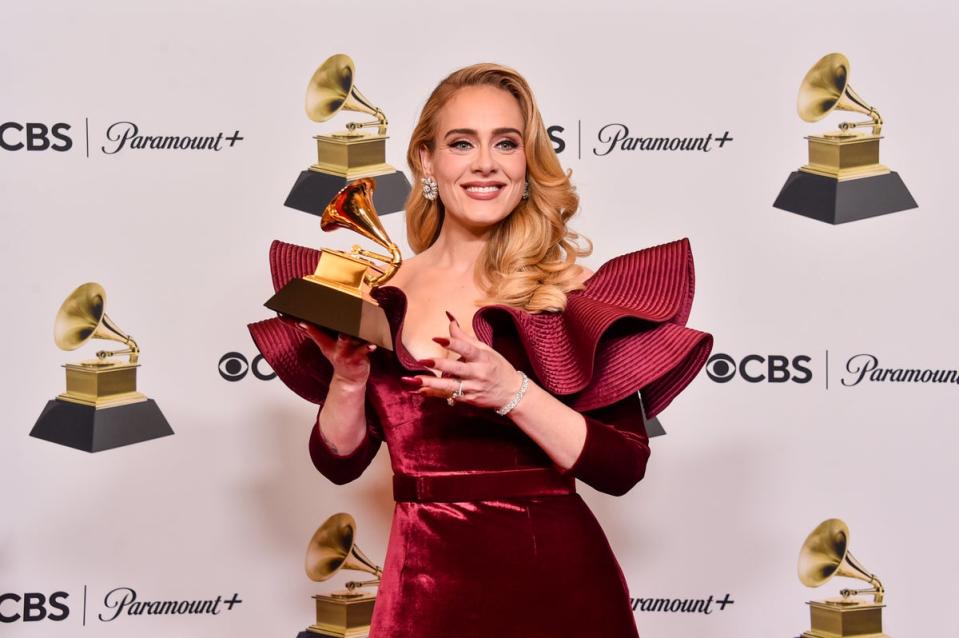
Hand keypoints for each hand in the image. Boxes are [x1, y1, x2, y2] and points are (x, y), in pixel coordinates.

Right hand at [288, 318, 375, 386]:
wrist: (350, 379)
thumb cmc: (340, 357)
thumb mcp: (326, 346)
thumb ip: (318, 333)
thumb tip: (302, 321)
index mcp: (325, 344)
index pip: (313, 334)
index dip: (307, 328)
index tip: (300, 322)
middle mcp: (333, 348)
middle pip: (324, 337)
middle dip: (321, 331)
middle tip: (324, 321)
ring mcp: (344, 353)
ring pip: (344, 342)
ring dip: (344, 338)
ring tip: (344, 334)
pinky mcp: (357, 358)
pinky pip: (362, 351)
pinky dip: (367, 347)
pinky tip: (372, 345)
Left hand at [401, 310, 522, 409]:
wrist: (512, 393)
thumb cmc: (497, 367)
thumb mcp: (485, 350)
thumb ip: (464, 337)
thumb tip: (449, 319)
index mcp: (483, 357)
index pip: (467, 349)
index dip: (452, 343)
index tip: (437, 339)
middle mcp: (478, 373)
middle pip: (456, 369)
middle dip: (439, 365)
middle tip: (422, 361)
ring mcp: (473, 388)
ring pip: (449, 386)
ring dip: (430, 384)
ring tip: (413, 381)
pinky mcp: (469, 400)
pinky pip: (448, 396)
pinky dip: (433, 393)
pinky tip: (419, 391)